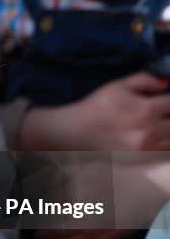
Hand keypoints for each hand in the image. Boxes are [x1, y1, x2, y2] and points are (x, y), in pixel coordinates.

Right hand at [19, 72, 169, 150]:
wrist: (77, 132)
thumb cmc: (96, 106)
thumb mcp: (117, 86)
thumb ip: (143, 79)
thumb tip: (164, 83)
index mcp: (146, 109)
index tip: (165, 101)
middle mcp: (150, 130)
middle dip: (169, 115)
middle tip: (161, 112)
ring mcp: (147, 147)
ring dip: (168, 129)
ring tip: (159, 124)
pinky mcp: (142, 158)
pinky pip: (165, 152)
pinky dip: (165, 144)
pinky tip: (157, 136)